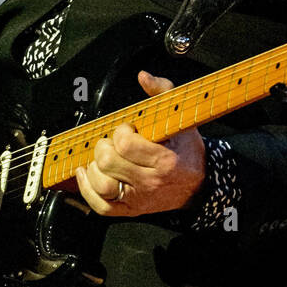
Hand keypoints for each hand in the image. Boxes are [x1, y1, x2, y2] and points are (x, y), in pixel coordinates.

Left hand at [75, 70, 205, 216]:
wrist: (199, 184)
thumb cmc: (187, 150)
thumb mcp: (181, 118)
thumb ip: (162, 92)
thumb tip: (143, 76)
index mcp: (163, 160)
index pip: (125, 144)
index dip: (120, 132)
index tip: (127, 129)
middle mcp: (149, 182)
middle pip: (108, 163)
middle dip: (105, 146)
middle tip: (113, 142)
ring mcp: (138, 199)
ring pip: (101, 185)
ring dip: (95, 167)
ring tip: (102, 158)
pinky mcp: (130, 210)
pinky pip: (101, 206)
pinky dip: (87, 189)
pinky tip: (87, 173)